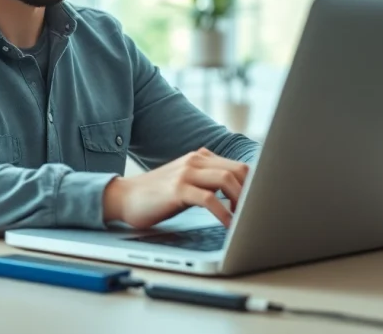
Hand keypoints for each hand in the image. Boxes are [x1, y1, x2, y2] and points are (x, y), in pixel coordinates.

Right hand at [102, 148, 249, 228]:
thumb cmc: (156, 194)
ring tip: (243, 220)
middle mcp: (195, 160)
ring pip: (227, 179)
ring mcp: (186, 173)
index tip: (257, 204)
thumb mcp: (186, 181)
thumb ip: (207, 180)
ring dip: (241, 201)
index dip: (253, 185)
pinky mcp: (177, 189)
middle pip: (238, 170)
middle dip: (251, 193)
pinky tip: (228, 225)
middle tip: (252, 214)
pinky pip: (209, 199)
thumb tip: (238, 193)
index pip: (238, 165)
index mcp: (200, 157)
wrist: (124, 197)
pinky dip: (224, 214)